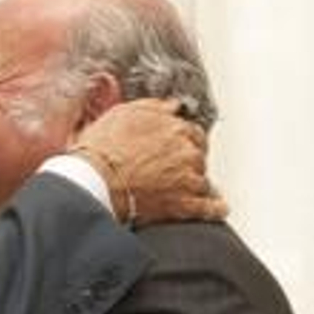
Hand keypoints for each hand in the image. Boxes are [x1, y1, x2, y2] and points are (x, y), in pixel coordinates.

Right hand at [74, 98, 225, 224]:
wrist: (95, 181)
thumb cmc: (104, 149)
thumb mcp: (124, 113)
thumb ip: (153, 107)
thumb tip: (172, 105)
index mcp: (176, 128)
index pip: (192, 132)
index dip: (184, 140)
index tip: (180, 147)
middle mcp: (187, 152)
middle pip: (199, 156)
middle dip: (190, 162)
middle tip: (176, 168)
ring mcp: (188, 180)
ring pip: (203, 180)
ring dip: (197, 184)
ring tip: (189, 189)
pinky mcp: (183, 205)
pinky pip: (208, 208)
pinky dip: (214, 209)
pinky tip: (218, 208)